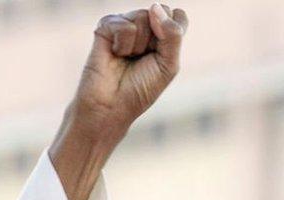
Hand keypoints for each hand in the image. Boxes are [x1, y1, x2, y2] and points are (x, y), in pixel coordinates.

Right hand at [73, 3, 189, 140]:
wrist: (111, 105)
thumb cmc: (141, 89)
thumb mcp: (168, 65)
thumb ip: (173, 35)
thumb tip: (155, 7)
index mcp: (163, 37)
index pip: (177, 15)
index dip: (174, 29)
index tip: (164, 52)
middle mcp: (145, 28)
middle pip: (161, 11)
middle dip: (156, 39)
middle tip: (143, 59)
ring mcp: (125, 25)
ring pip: (143, 16)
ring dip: (139, 45)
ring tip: (127, 59)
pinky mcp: (106, 27)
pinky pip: (124, 24)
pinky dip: (122, 44)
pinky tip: (115, 54)